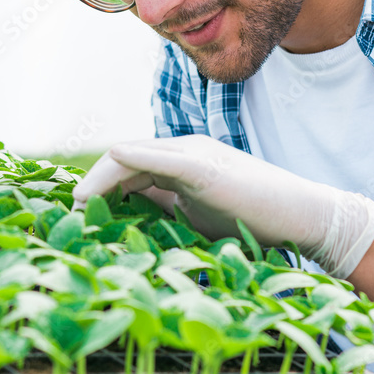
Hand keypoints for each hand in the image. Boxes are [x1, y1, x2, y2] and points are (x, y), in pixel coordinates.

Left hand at [73, 134, 373, 278]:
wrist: (301, 215)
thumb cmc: (252, 219)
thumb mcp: (199, 215)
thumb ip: (167, 210)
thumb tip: (131, 223)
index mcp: (181, 162)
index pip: (129, 168)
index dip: (101, 186)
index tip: (78, 210)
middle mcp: (184, 151)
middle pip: (125, 161)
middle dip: (95, 183)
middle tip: (72, 208)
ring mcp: (195, 155)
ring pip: (135, 159)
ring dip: (103, 178)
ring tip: (81, 201)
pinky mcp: (206, 168)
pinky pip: (163, 160)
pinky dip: (135, 158)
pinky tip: (115, 158)